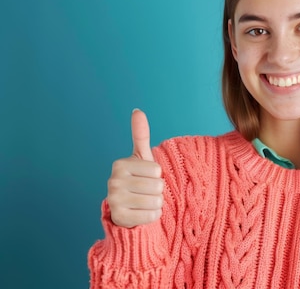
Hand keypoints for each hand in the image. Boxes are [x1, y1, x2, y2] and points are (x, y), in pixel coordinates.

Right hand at [107, 109, 163, 227]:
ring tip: (144, 201)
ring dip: (156, 203)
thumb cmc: (139, 179)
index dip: (157, 175)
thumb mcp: (141, 157)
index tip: (145, 177)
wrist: (129, 209)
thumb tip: (137, 110)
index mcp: (120, 164)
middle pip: (157, 186)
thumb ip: (140, 134)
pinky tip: (141, 213)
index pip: (156, 170)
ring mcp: (114, 200)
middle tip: (145, 191)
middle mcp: (113, 181)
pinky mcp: (119, 217)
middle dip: (157, 191)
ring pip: (156, 201)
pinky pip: (152, 216)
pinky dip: (153, 216)